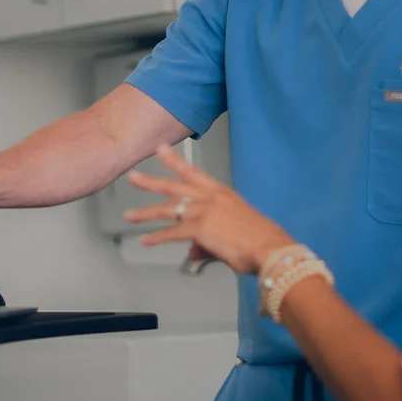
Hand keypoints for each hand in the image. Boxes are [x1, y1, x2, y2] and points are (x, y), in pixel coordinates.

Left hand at [122, 146, 293, 275]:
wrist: (272, 249)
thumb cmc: (262, 241)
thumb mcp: (233, 232)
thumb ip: (207, 240)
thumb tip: (193, 251)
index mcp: (221, 193)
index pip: (193, 172)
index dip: (175, 161)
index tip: (161, 149)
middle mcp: (211, 198)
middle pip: (174, 186)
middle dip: (151, 181)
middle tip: (134, 177)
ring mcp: (205, 212)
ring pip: (168, 210)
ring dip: (145, 213)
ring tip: (129, 215)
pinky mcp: (201, 229)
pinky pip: (172, 233)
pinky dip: (157, 237)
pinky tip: (145, 240)